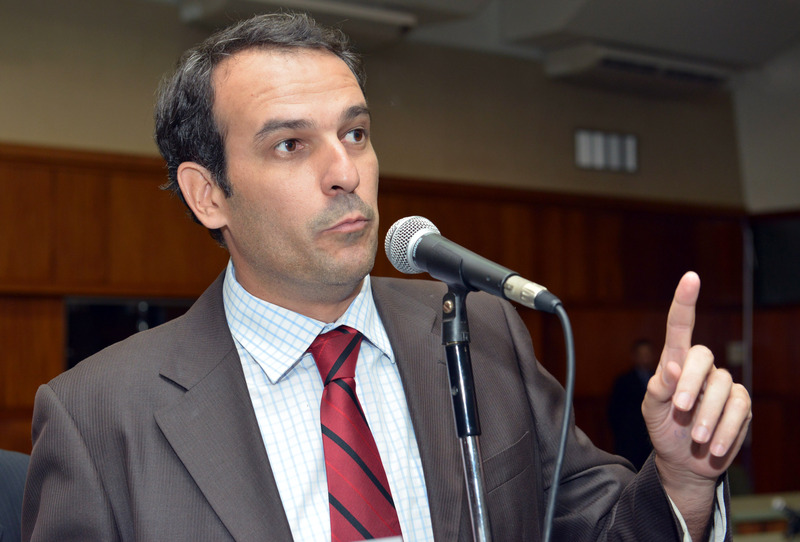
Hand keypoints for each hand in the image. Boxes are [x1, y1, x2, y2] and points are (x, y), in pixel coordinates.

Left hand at [643, 271, 751, 485]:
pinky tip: (714, 446)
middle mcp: (700, 368)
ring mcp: (722, 385)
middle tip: (681, 409)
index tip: (690, 278)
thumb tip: (673, 368)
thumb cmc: (663, 428)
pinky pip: (739, 409)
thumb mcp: (651, 410)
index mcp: (675, 361)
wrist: (682, 460)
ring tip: (697, 437)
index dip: (685, 302)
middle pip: (702, 356)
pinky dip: (726, 429)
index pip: (680, 327)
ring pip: (723, 386)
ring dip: (708, 415)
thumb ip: (658, 388)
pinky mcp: (740, 405)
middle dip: (691, 383)